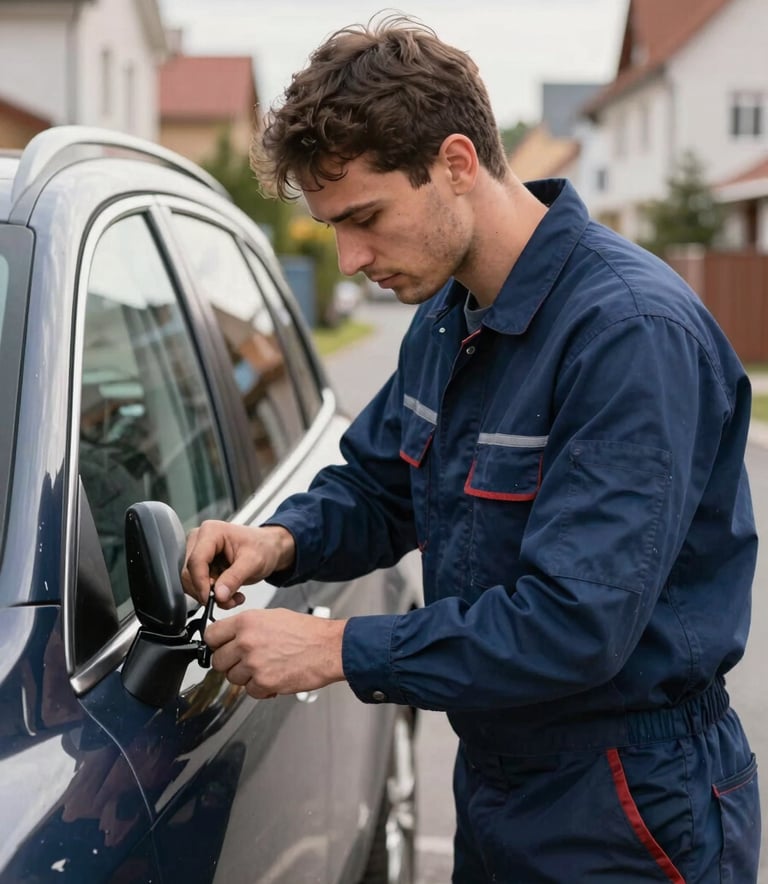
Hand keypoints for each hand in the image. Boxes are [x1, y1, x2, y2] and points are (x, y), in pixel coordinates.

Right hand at [182, 521, 295, 607]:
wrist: (269, 548)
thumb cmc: (263, 546)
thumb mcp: (253, 562)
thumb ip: (234, 578)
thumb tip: (218, 595)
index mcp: (211, 531)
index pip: (196, 561)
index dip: (201, 583)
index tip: (210, 599)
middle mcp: (200, 540)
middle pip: (189, 573)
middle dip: (207, 592)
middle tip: (227, 600)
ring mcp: (198, 552)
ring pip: (191, 582)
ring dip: (210, 596)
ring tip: (233, 597)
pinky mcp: (201, 565)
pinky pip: (198, 586)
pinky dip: (212, 595)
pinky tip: (229, 594)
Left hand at [204, 608, 346, 698]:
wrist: (329, 647)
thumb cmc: (306, 632)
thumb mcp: (272, 616)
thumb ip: (248, 626)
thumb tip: (231, 635)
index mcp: (247, 622)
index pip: (211, 635)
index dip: (215, 643)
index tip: (219, 647)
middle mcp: (246, 642)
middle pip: (218, 660)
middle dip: (230, 662)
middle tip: (244, 660)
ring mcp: (254, 664)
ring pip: (232, 678)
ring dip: (245, 676)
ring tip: (264, 667)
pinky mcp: (264, 683)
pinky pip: (249, 691)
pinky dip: (259, 688)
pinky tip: (272, 676)